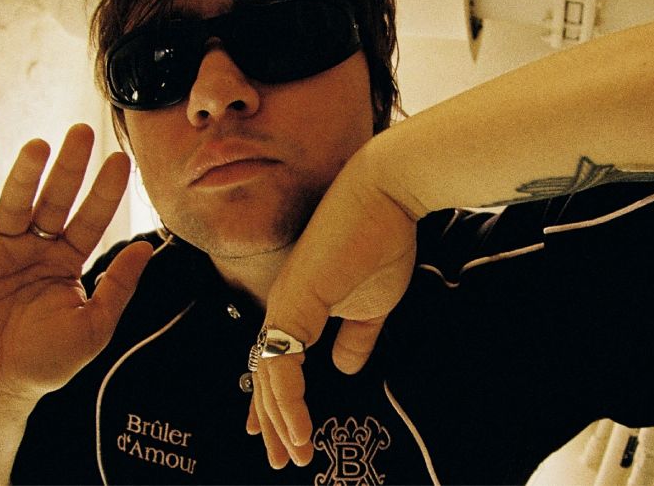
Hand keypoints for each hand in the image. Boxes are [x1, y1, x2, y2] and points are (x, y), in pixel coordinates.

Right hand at [0, 124, 151, 408]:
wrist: (2, 387)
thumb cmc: (52, 360)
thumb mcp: (95, 326)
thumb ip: (118, 286)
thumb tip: (146, 248)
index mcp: (72, 260)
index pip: (93, 217)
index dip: (106, 190)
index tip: (122, 159)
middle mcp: (41, 248)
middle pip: (58, 199)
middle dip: (71, 168)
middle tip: (84, 132)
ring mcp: (7, 249)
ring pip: (19, 203)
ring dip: (28, 173)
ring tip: (41, 145)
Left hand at [244, 154, 417, 467]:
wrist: (387, 194)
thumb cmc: (382, 239)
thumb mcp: (373, 303)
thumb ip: (356, 337)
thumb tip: (343, 367)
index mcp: (299, 305)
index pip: (279, 360)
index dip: (277, 400)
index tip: (278, 434)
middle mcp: (283, 306)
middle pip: (266, 373)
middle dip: (273, 421)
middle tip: (280, 459)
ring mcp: (284, 303)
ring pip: (268, 374)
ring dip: (279, 419)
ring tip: (292, 455)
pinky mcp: (294, 301)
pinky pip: (281, 363)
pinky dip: (287, 400)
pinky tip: (299, 426)